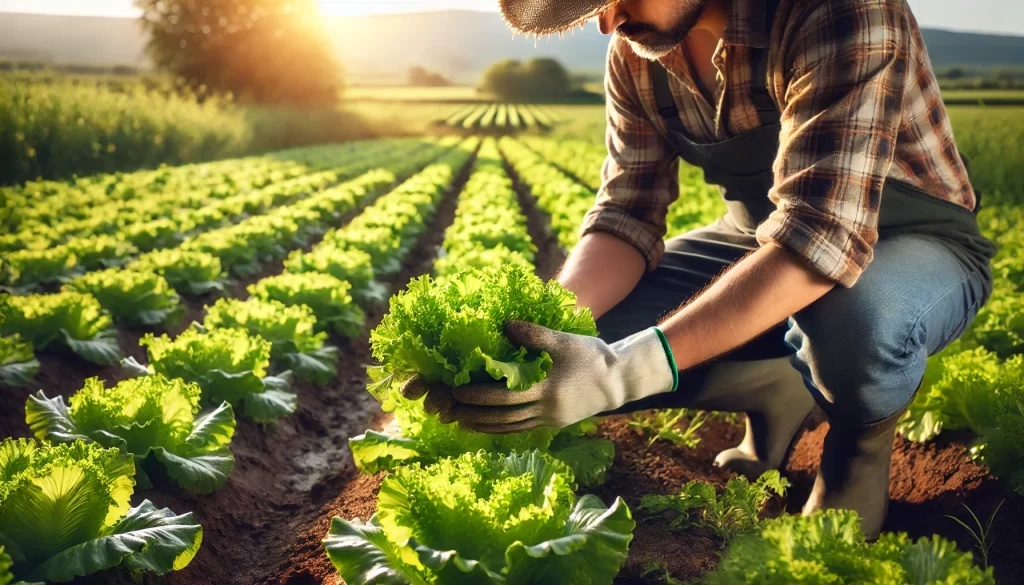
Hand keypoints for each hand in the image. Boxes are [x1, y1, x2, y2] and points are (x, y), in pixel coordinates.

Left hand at [403, 320, 677, 433]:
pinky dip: (501, 429)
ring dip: (484, 426)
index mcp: (546, 389)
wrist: (620, 381)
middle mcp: (546, 409)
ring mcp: (550, 419)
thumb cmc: (591, 356)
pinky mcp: (554, 423)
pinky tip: (487, 426)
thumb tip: (504, 325)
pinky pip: (522, 429)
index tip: (456, 391)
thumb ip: (534, 334)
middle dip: (474, 414)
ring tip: (460, 421)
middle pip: (502, 417)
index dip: (478, 397)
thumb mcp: (564, 340)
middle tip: (449, 409)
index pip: (503, 397)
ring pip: (510, 427)